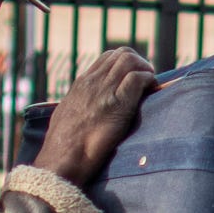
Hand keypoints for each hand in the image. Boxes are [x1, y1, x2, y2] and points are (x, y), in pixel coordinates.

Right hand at [33, 46, 156, 185]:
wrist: (62, 158)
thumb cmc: (63, 146)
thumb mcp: (65, 116)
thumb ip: (78, 106)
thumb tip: (84, 112)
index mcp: (81, 84)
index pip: (108, 58)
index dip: (126, 64)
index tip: (135, 77)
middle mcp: (93, 82)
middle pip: (121, 54)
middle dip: (139, 63)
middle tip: (147, 80)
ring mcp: (104, 90)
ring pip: (130, 60)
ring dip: (146, 69)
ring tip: (150, 85)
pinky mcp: (117, 104)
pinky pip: (137, 78)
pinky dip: (148, 80)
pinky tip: (151, 92)